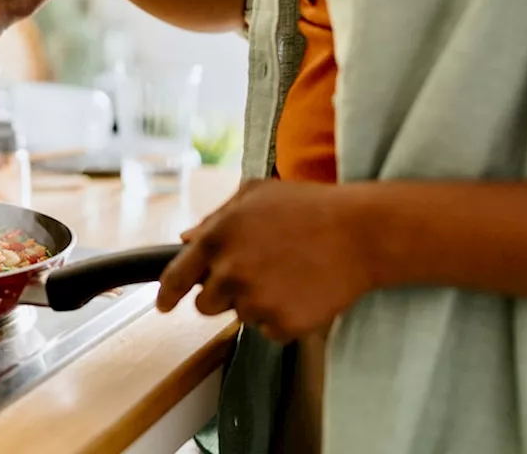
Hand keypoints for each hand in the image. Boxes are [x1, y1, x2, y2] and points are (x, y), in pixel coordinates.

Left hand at [156, 179, 377, 341]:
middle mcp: (230, 272)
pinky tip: (303, 291)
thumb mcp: (256, 194)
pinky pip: (269, 331)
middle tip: (254, 275)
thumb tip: (185, 239)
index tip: (164, 305)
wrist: (362, 233)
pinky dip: (283, 318)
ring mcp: (256, 301)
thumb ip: (215, 218)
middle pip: (205, 304)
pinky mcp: (282, 324)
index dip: (167, 294)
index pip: (176, 277)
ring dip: (256, 303)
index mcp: (217, 238)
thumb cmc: (310, 206)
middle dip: (223, 294)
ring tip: (288, 275)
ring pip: (240, 316)